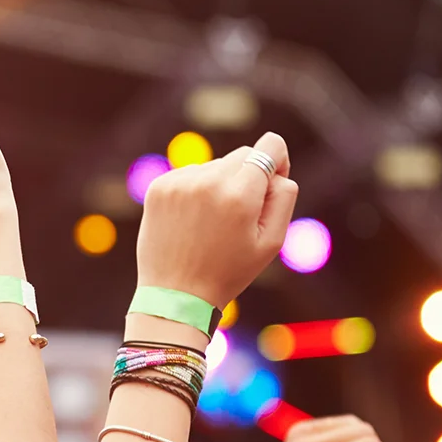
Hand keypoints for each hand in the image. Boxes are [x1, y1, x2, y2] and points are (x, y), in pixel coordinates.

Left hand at [137, 132, 297, 306]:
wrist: (175, 295)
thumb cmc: (229, 271)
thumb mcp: (272, 241)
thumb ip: (284, 196)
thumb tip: (275, 168)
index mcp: (239, 194)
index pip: (270, 146)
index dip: (277, 162)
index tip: (271, 184)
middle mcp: (207, 181)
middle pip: (242, 155)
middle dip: (248, 179)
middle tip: (239, 217)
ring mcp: (178, 182)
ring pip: (215, 166)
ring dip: (219, 186)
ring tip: (210, 225)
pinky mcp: (158, 188)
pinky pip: (190, 175)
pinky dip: (195, 191)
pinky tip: (192, 222)